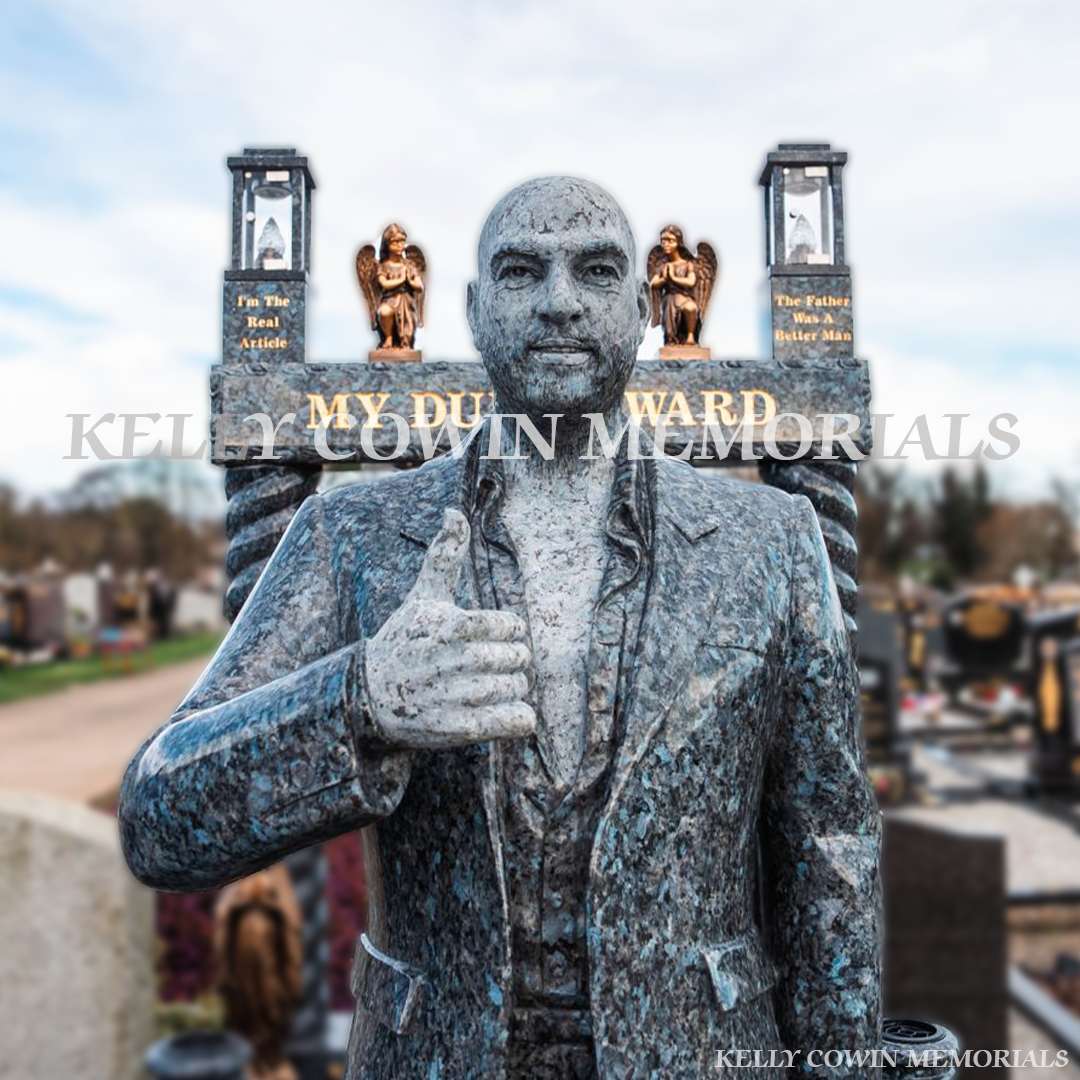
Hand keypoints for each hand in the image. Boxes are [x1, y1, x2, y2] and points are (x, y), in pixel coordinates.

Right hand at [365, 509, 535, 748]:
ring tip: (486, 688)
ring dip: (511, 690)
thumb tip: (454, 511)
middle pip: (520, 658)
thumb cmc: (405, 640)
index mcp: (452, 625)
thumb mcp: (423, 595)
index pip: (513, 626)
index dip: (506, 632)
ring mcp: (458, 697)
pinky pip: (518, 722)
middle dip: (509, 661)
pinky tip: (498, 712)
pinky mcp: (461, 729)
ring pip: (520, 689)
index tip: (487, 637)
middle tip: (486, 665)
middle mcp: (456, 660)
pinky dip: (518, 718)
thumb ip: (445, 554)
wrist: (370, 697)